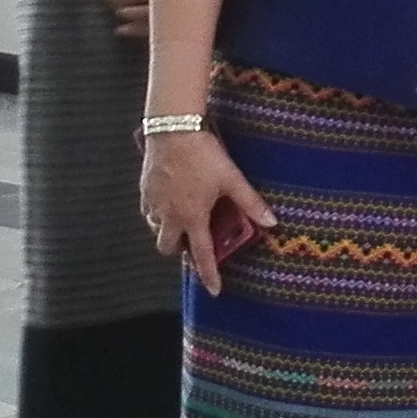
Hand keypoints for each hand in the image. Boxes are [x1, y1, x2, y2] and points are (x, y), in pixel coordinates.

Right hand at [141, 128, 273, 287]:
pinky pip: (149, 211)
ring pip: (156, 229)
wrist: (173, 128)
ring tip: (184, 218)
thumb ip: (251, 202)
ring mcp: (154, 202)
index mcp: (192, 217)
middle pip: (168, 248)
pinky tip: (170, 200)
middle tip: (194, 241)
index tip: (214, 290)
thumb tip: (271, 221)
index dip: (209, 275)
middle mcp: (169, 215)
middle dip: (181, 250)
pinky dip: (158, 213)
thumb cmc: (203, 153)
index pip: (201, 255)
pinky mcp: (145, 189)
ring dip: (169, 231)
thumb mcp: (232, 178)